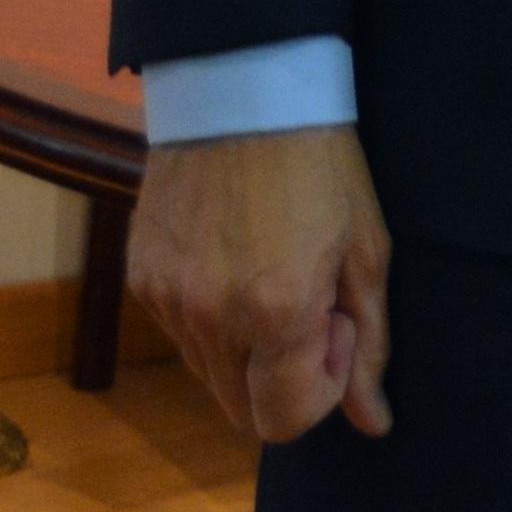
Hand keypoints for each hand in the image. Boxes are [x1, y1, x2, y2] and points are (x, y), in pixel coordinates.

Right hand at [127, 123, 393, 443]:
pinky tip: (236, 257)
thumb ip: (370, 342)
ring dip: (248, 348)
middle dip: (284, 376)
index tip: (337, 323)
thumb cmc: (322, 162)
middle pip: (242, 409)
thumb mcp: (366, 248)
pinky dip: (212, 318)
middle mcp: (211, 317)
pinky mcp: (139, 278)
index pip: (283, 422)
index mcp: (276, 310)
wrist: (244, 89)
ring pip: (209, 373)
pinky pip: (180, 333)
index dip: (320, 387)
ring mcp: (166, 300)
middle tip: (310, 300)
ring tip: (273, 270)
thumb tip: (372, 422)